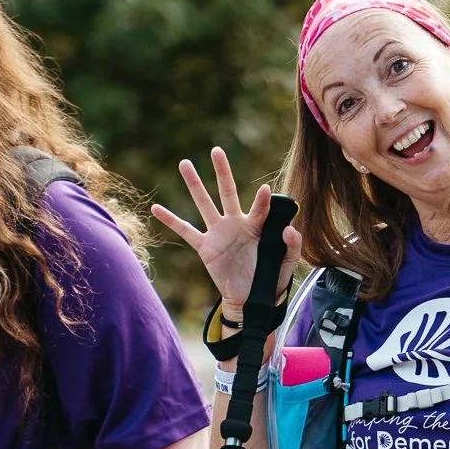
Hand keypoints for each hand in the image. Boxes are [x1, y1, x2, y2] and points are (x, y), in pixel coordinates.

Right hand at [151, 147, 301, 311]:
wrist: (252, 299)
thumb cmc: (271, 278)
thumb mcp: (287, 263)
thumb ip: (293, 245)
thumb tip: (288, 228)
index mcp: (257, 225)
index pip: (260, 208)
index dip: (262, 200)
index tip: (265, 191)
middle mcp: (236, 223)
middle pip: (227, 192)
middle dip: (222, 172)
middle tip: (216, 150)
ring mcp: (219, 233)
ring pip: (204, 204)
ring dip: (194, 184)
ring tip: (184, 163)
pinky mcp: (205, 247)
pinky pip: (185, 231)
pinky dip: (170, 220)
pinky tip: (156, 208)